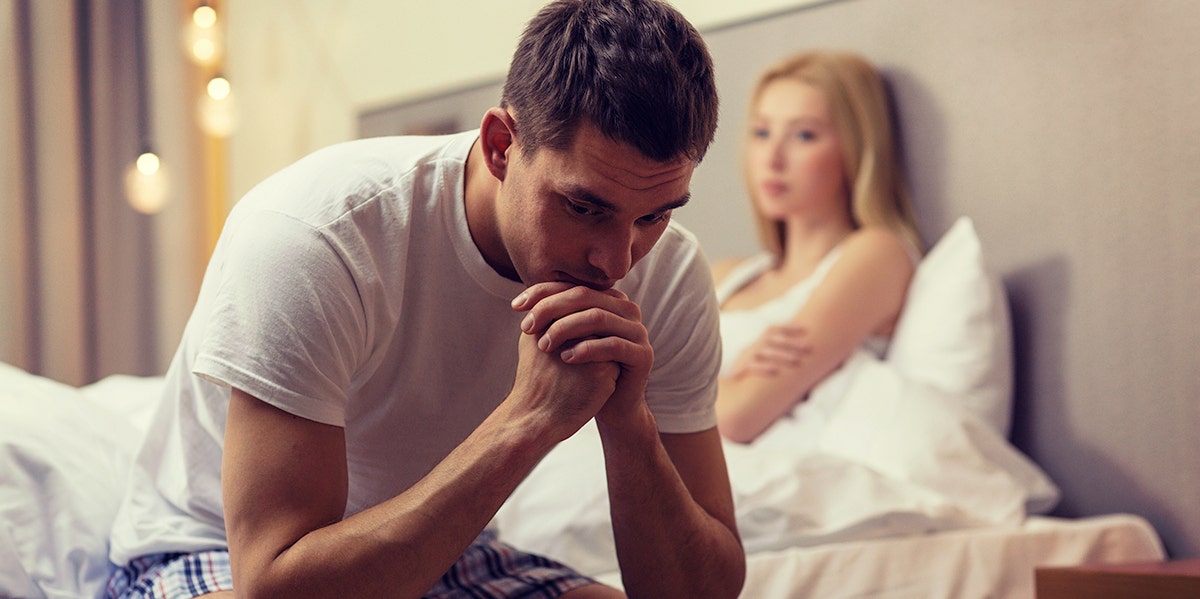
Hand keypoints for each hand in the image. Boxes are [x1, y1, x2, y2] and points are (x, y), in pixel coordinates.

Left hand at [511, 282, 653, 425]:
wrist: (612, 406)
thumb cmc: (585, 370)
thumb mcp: (568, 340)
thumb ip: (554, 318)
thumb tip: (521, 301)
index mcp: (609, 299)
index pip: (572, 286)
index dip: (542, 293)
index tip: (515, 306)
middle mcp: (627, 309)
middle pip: (584, 297)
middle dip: (550, 309)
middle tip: (527, 327)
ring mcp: (638, 330)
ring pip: (597, 318)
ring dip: (565, 329)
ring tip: (544, 346)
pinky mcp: (643, 354)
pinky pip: (613, 345)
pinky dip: (587, 349)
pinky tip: (566, 358)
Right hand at [726, 324, 810, 378]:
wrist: (719, 377)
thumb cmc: (744, 367)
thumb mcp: (756, 355)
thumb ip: (771, 350)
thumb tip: (795, 352)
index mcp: (757, 340)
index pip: (773, 329)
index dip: (789, 328)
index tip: (806, 330)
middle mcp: (752, 345)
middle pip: (773, 340)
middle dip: (792, 344)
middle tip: (809, 348)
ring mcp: (745, 356)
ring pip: (765, 352)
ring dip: (782, 356)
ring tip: (798, 361)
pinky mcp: (738, 369)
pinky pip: (751, 366)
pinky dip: (763, 368)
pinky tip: (775, 371)